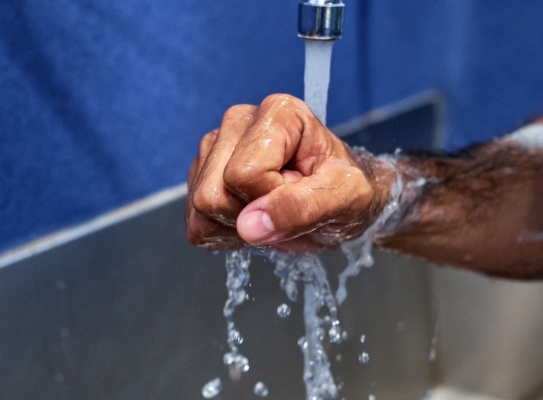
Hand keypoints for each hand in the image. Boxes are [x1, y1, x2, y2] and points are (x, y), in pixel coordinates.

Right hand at [185, 94, 388, 251]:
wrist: (340, 199)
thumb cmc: (348, 189)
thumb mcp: (345, 199)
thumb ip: (301, 208)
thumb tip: (249, 225)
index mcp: (278, 113)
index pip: (244, 174)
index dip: (272, 199)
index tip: (302, 194)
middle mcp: (238, 120)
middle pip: (213, 192)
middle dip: (251, 213)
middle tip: (287, 206)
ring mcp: (214, 146)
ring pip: (201, 207)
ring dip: (238, 224)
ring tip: (272, 210)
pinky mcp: (201, 174)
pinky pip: (195, 222)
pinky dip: (226, 232)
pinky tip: (253, 216)